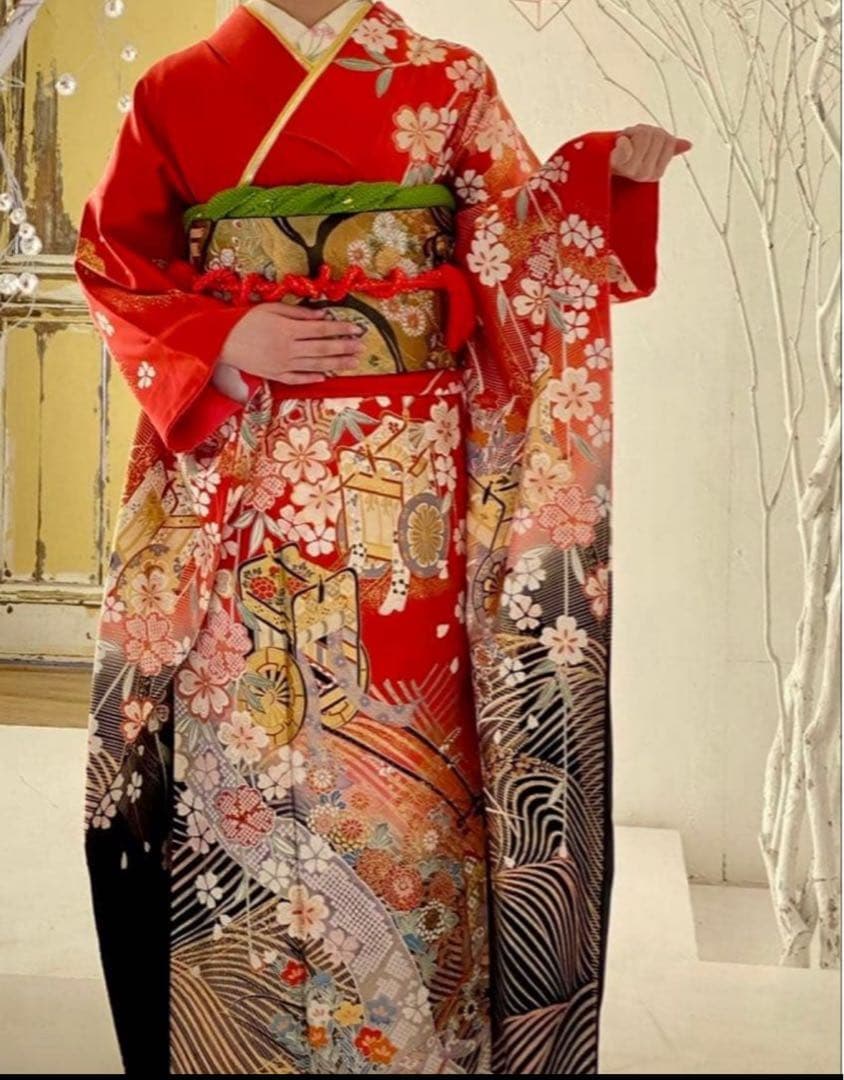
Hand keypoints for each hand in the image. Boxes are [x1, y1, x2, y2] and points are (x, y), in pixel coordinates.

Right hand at [219, 302, 364, 384]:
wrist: (221, 341)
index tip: (357, 329)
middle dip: (345, 347)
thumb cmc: (244, 320)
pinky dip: (313, 378)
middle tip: (362, 347)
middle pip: (323, 349)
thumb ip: (297, 313)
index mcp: (288, 329)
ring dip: (337, 364)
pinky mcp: (275, 375)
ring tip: (353, 362)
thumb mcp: (270, 309)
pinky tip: (326, 377)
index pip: (322, 330)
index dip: (341, 329)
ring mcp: (283, 364)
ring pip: (316, 365)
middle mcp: (289, 349)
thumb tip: (322, 316)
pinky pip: (298, 378)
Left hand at [610, 123, 691, 180]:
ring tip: (622, 141)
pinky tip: (620, 142)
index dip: (655, 134)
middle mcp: (645, 174)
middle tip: (630, 139)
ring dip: (632, 132)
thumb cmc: (621, 158)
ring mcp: (631, 172)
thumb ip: (669, 149)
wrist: (595, 165)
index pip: (668, 140)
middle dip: (643, 131)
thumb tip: (688, 145)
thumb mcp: (648, 153)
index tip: (642, 141)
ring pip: (644, 137)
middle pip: (656, 136)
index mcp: (656, 173)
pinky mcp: (616, 165)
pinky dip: (625, 140)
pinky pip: (627, 148)